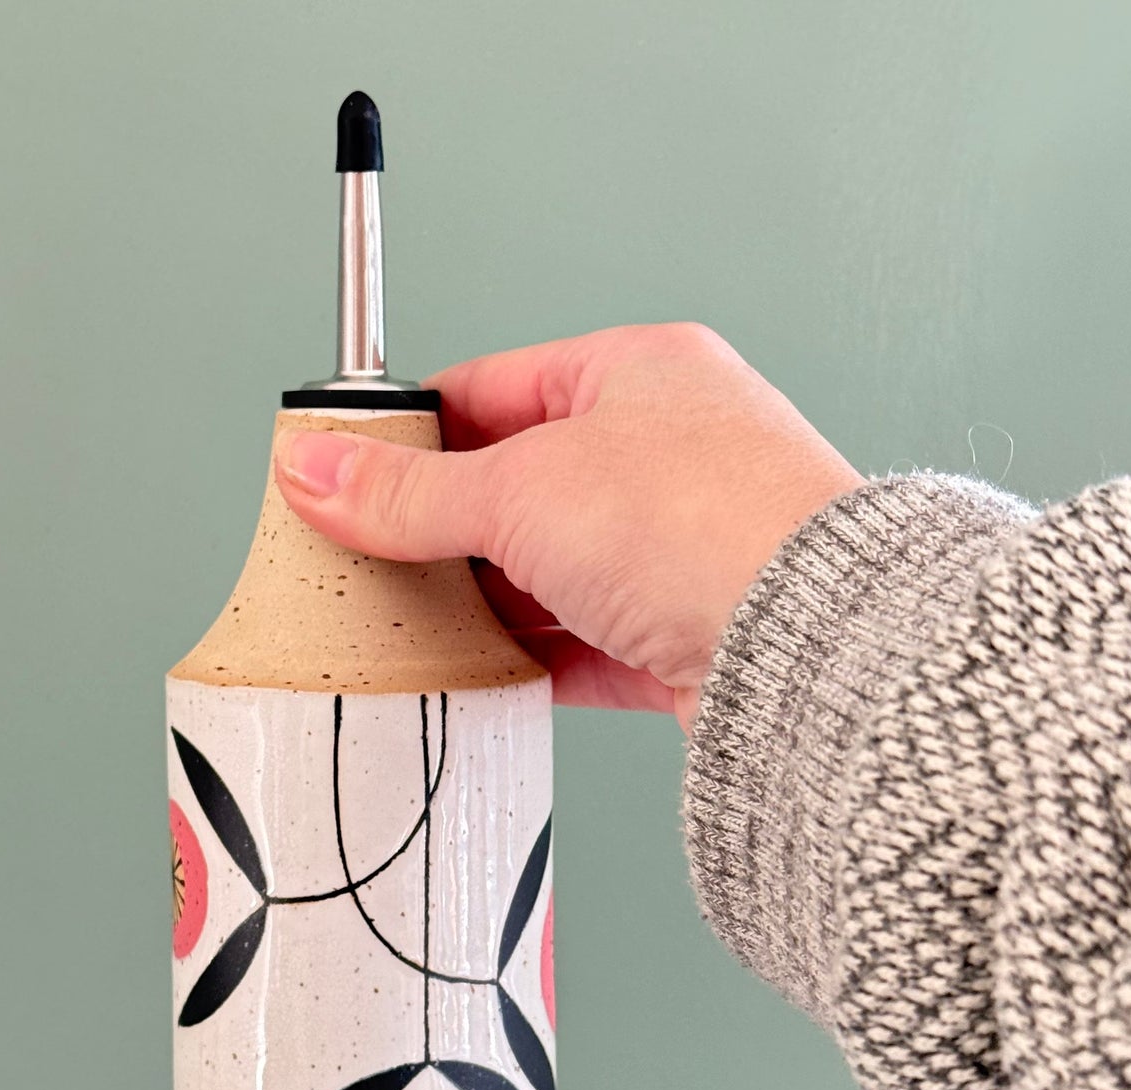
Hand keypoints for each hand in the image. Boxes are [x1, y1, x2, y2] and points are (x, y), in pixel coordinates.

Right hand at [274, 324, 860, 727]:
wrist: (813, 648)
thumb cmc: (710, 524)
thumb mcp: (523, 490)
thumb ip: (412, 493)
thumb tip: (317, 468)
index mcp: (638, 375)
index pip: (492, 388)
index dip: (414, 432)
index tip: (349, 471)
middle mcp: (667, 456)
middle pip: (518, 490)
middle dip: (444, 532)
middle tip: (371, 560)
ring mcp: (680, 548)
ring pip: (549, 573)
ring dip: (483, 604)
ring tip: (413, 627)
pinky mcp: (684, 634)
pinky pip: (583, 644)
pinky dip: (528, 660)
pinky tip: (481, 674)